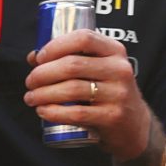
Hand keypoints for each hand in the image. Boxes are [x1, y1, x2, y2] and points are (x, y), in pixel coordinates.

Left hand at [26, 31, 156, 160]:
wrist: (135, 126)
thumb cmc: (109, 93)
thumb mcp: (99, 70)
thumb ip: (70, 59)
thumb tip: (33, 58)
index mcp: (115, 51)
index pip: (83, 38)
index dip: (55, 46)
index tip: (39, 58)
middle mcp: (120, 70)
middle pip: (72, 65)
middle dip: (42, 74)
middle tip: (30, 82)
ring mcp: (119, 94)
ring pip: (72, 89)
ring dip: (44, 94)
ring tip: (32, 98)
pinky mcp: (113, 116)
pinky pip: (77, 113)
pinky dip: (55, 112)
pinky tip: (43, 111)